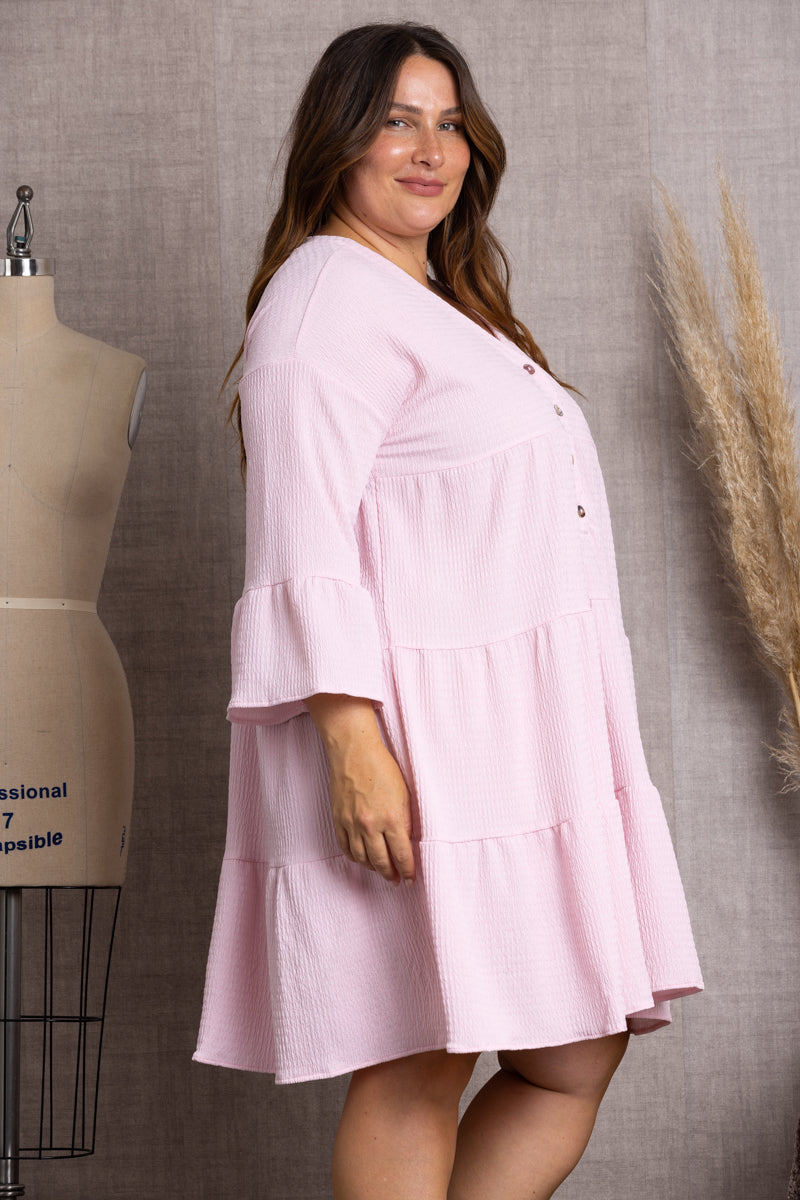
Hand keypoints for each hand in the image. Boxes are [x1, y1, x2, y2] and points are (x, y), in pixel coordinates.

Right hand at [328, 737, 415, 885]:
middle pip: (381, 862)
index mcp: (391, 818)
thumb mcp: (405, 794)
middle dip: (391, 875)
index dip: (408, 871)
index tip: (410, 879)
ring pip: (362, 859)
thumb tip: (406, 843)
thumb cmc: (382, 767)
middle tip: (396, 880)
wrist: (354, 752)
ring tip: (381, 871)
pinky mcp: (338, 820)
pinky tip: (362, 859)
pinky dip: (355, 858)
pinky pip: (345, 848)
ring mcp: (352, 824)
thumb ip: (405, 821)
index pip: (402, 855)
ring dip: (373, 869)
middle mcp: (370, 825)